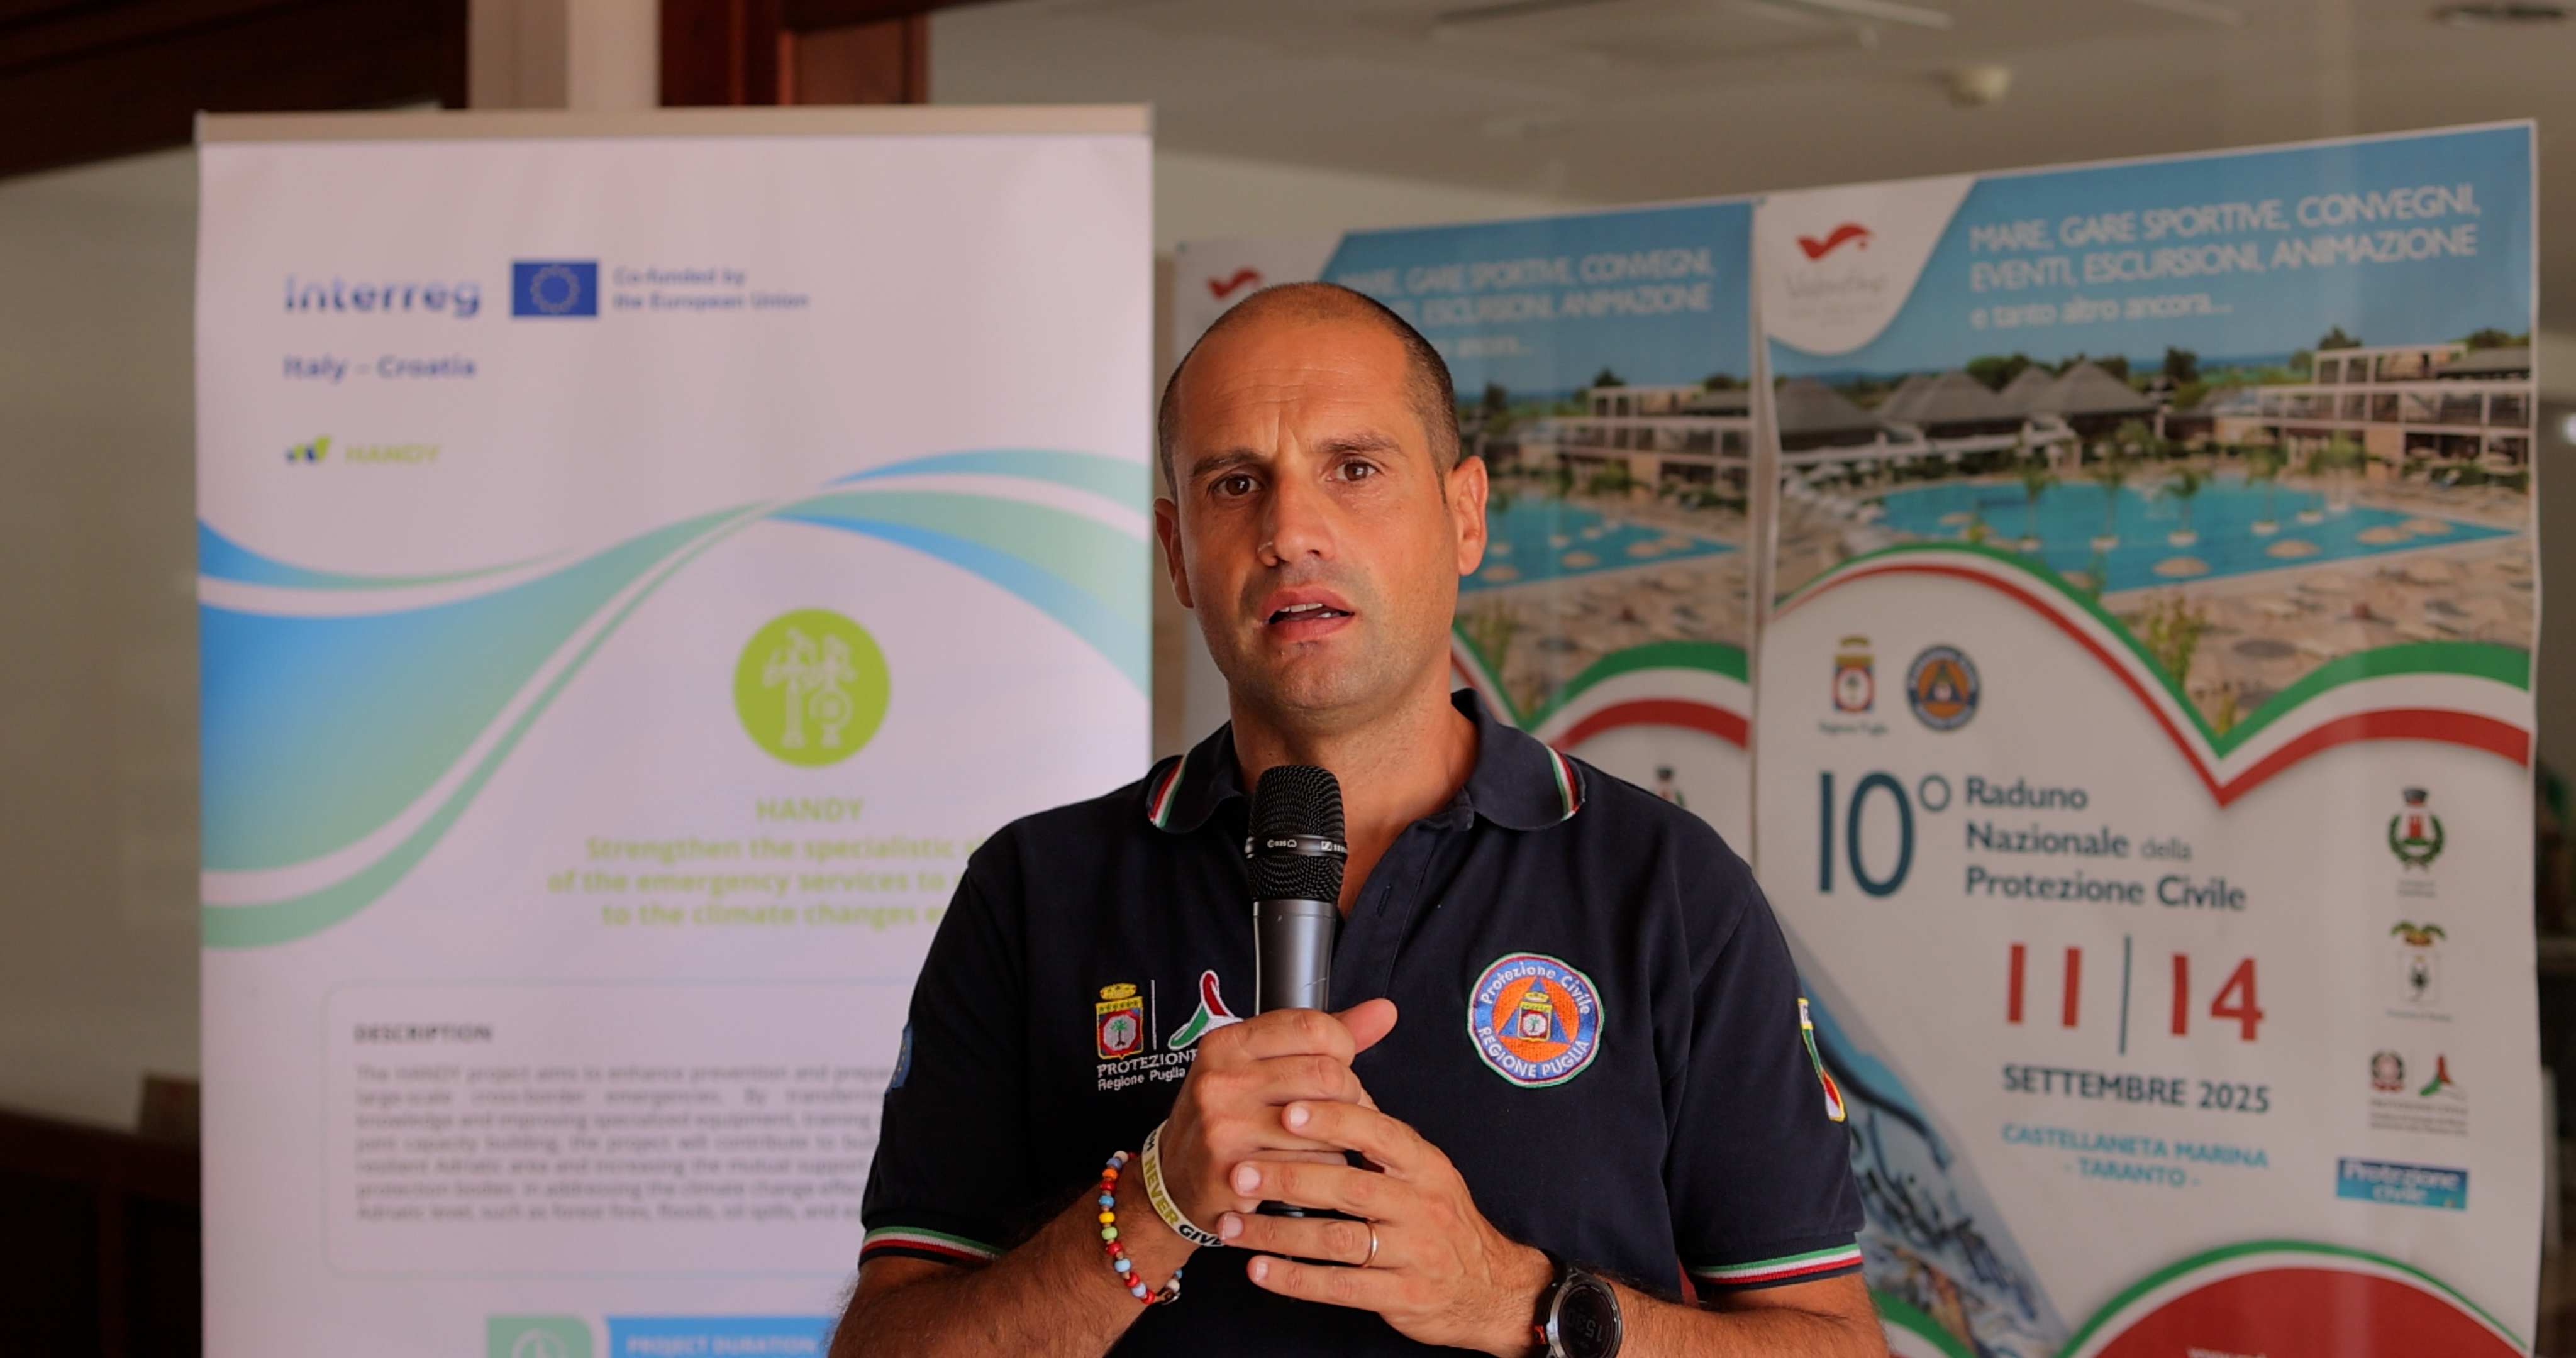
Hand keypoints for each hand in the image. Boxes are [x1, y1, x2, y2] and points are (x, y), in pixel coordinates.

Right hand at [1157, 1000, 1399, 1230]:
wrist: (1175, 1181)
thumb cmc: (1228, 1117)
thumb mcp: (1261, 1066)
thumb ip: (1324, 1038)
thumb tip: (1383, 1011)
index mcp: (1228, 1043)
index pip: (1312, 1027)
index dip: (1344, 1048)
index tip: (1340, 1064)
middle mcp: (1221, 1080)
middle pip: (1327, 1075)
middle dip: (1350, 1096)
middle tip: (1344, 1109)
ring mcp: (1224, 1126)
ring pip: (1326, 1124)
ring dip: (1341, 1136)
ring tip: (1326, 1139)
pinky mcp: (1235, 1171)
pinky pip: (1314, 1165)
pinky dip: (1326, 1167)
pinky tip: (1311, 1166)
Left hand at [1216, 1099, 1553, 1356]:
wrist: (1490, 1289)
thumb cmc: (1442, 1218)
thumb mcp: (1425, 1169)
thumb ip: (1379, 1134)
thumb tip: (1333, 1082)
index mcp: (1424, 1164)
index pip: (1379, 1133)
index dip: (1333, 1121)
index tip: (1286, 1112)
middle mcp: (1421, 1205)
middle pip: (1350, 1186)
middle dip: (1289, 1178)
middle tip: (1240, 1173)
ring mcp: (1414, 1253)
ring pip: (1338, 1240)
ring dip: (1278, 1234)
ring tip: (1232, 1226)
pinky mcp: (1402, 1295)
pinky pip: (1341, 1287)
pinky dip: (1295, 1279)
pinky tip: (1258, 1270)